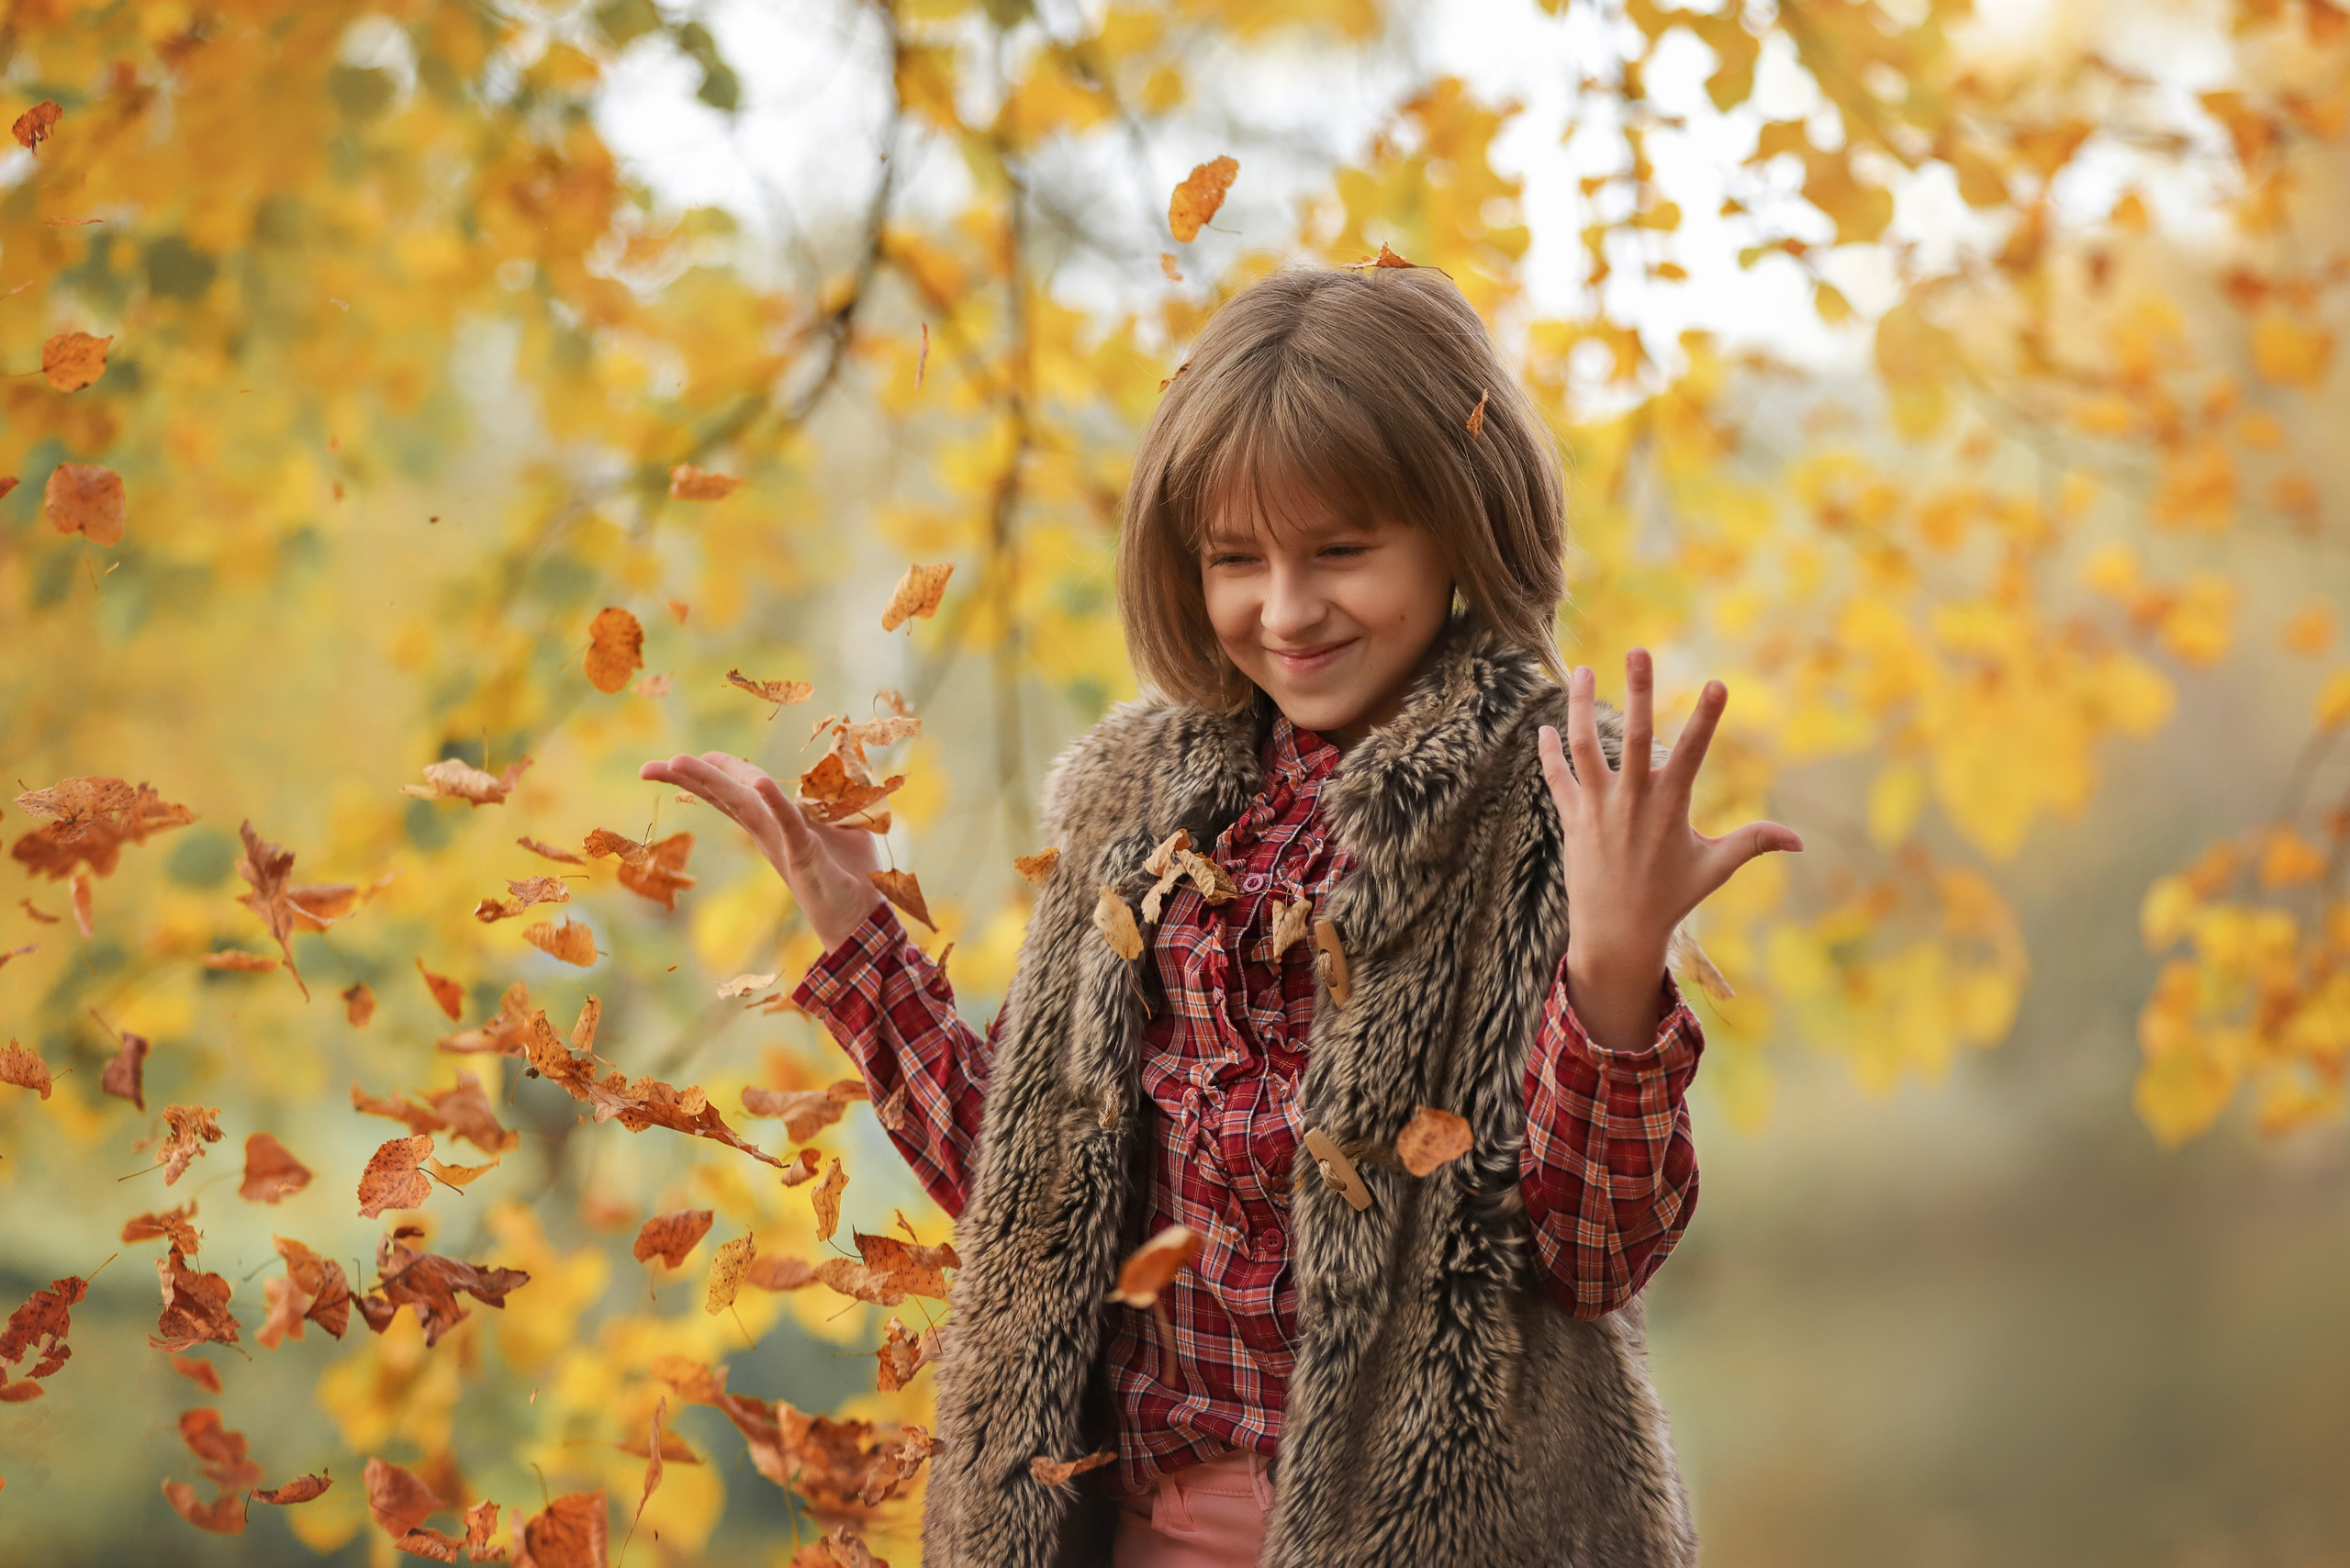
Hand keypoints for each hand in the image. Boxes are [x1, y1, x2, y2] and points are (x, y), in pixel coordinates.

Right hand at [639, 751, 884, 950]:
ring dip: (713, 780)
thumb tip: (825, 780)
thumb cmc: (851, 874)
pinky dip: (776, 802)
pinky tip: (759, 782)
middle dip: (688, 778)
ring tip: (679, 761)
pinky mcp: (807, 854)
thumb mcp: (837, 827)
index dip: (707, 774)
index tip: (677, 760)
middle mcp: (770, 832)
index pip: (734, 792)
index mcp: (773, 823)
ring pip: (744, 804)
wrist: (863, 921)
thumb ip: (824, 804)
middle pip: (724, 796)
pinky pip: (790, 824)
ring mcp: (784, 843)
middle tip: (649, 767)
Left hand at [1538, 649, 1801, 1053]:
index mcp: (1670, 807)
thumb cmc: (1670, 899)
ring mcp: (1597, 808)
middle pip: (1632, 736)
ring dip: (1579, 707)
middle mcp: (1631, 801)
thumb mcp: (1714, 868)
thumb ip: (1753, 843)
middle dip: (1636, 691)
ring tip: (1581, 669)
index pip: (1691, 753)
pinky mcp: (1572, 819)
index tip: (1718, 682)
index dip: (1705, 718)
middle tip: (1638, 649)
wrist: (1616, 934)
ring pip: (1585, 747)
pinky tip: (1546, 726)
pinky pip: (1556, 778)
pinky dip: (1549, 752)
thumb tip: (1800, 841)